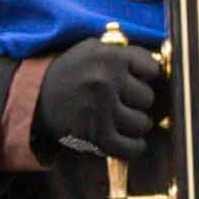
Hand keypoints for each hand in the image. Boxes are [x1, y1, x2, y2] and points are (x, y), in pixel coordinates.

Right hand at [34, 35, 171, 166]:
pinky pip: (132, 148)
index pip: (152, 69)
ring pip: (143, 123)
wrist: (36, 98)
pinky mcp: (96, 136)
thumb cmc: (72, 72)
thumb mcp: (93, 49)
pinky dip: (134, 147)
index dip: (146, 76)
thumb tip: (163, 65)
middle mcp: (106, 82)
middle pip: (148, 98)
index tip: (136, 80)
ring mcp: (102, 110)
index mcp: (109, 57)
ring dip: (136, 124)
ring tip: (123, 119)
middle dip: (138, 101)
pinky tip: (129, 141)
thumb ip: (125, 53)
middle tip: (124, 102)